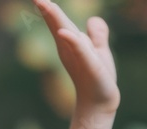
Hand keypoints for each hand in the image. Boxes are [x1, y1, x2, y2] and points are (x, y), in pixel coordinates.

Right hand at [35, 0, 118, 115]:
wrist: (101, 101)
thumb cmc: (98, 78)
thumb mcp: (99, 51)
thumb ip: (97, 35)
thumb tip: (92, 19)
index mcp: (71, 42)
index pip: (58, 21)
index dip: (49, 8)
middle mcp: (70, 48)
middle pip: (57, 24)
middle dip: (47, 9)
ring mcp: (78, 56)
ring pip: (66, 33)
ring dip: (55, 19)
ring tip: (45, 4)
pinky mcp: (89, 65)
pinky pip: (80, 50)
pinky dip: (72, 41)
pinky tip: (63, 33)